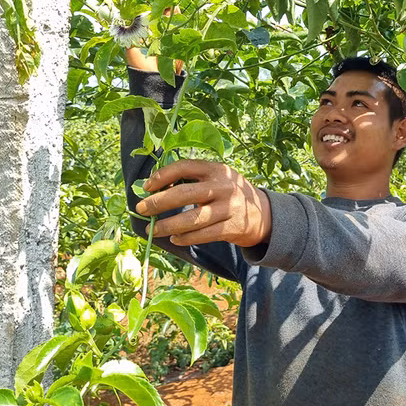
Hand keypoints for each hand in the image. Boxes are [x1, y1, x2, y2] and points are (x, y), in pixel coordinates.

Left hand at [135, 159, 271, 247]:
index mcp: (216, 170)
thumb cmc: (230, 194)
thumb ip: (194, 179)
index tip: (146, 186)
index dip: (162, 176)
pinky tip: (174, 238)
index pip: (185, 167)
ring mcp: (228, 209)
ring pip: (192, 219)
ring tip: (152, 229)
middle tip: (141, 209)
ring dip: (168, 225)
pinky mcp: (231, 228)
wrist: (263, 214)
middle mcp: (223, 187)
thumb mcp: (218, 178)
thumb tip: (156, 188)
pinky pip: (202, 235)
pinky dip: (185, 238)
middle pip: (184, 194)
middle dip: (158, 202)